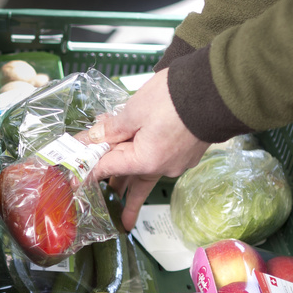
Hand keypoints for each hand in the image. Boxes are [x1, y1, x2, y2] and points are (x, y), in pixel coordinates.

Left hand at [83, 69, 210, 229]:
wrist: (217, 89)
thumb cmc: (175, 98)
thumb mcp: (134, 110)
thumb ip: (112, 127)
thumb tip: (93, 138)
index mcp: (146, 161)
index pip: (108, 168)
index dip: (88, 171)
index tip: (75, 182)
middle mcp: (163, 167)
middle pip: (130, 178)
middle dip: (115, 188)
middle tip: (105, 204)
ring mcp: (178, 161)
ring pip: (146, 171)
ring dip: (131, 182)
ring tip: (122, 200)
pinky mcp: (188, 151)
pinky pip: (160, 158)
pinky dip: (147, 156)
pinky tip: (141, 152)